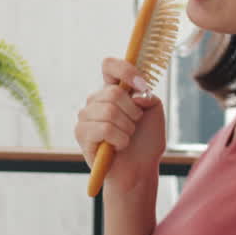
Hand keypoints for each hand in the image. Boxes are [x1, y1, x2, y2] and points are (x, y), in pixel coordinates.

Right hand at [74, 57, 166, 192]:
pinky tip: (118, 146)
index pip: (109, 66)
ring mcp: (86, 116)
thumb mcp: (154, 112)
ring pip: (109, 111)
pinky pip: (104, 128)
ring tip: (127, 137)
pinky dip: (119, 139)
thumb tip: (135, 94)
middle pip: (113, 92)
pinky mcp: (81, 133)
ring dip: (127, 128)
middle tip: (135, 125)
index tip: (142, 86)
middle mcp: (96, 100)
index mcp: (112, 90)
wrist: (139, 168)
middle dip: (132, 112)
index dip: (125, 71)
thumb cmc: (145, 141)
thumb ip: (147, 96)